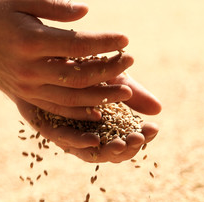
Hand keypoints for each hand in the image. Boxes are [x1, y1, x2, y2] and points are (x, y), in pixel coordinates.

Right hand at [0, 0, 133, 120]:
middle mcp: (28, 69)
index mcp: (29, 41)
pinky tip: (99, 112)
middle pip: (78, 76)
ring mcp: (26, 87)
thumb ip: (53, 7)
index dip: (104, 43)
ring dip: (101, 97)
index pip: (77, 46)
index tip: (125, 39)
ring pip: (70, 99)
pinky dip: (79, 113)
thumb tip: (85, 13)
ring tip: (126, 91)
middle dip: (108, 71)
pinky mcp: (24, 97)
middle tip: (131, 63)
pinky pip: (56, 110)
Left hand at [15, 73, 160, 162]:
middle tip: (139, 138)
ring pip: (88, 151)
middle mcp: (85, 130)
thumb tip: (158, 110)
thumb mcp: (112, 77)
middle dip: (127, 148)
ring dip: (107, 149)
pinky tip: (94, 138)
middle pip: (109, 151)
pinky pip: (62, 138)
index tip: (154, 128)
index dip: (141, 138)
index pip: (125, 139)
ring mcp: (66, 129)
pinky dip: (79, 141)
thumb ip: (132, 94)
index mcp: (104, 122)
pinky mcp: (44, 124)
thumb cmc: (83, 64)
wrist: (47, 49)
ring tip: (123, 143)